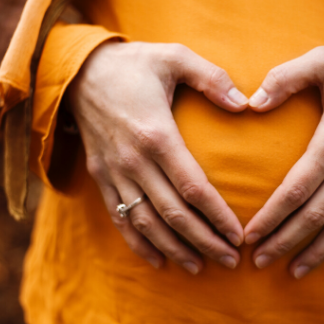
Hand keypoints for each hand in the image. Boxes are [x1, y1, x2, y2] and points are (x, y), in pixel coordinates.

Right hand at [67, 41, 248, 273]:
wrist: (78, 71)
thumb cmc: (134, 64)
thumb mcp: (174, 56)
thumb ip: (212, 77)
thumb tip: (245, 104)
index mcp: (156, 134)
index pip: (193, 188)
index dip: (217, 215)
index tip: (239, 234)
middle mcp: (134, 161)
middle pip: (173, 214)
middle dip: (204, 241)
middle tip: (231, 260)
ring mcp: (114, 172)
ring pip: (146, 223)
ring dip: (174, 249)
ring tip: (200, 267)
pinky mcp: (101, 177)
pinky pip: (119, 218)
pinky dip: (138, 244)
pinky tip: (158, 261)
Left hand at [243, 39, 323, 278]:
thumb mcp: (322, 60)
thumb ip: (283, 79)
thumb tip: (251, 102)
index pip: (296, 190)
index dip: (271, 217)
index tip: (250, 236)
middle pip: (316, 215)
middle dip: (286, 241)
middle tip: (259, 262)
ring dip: (319, 251)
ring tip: (295, 272)